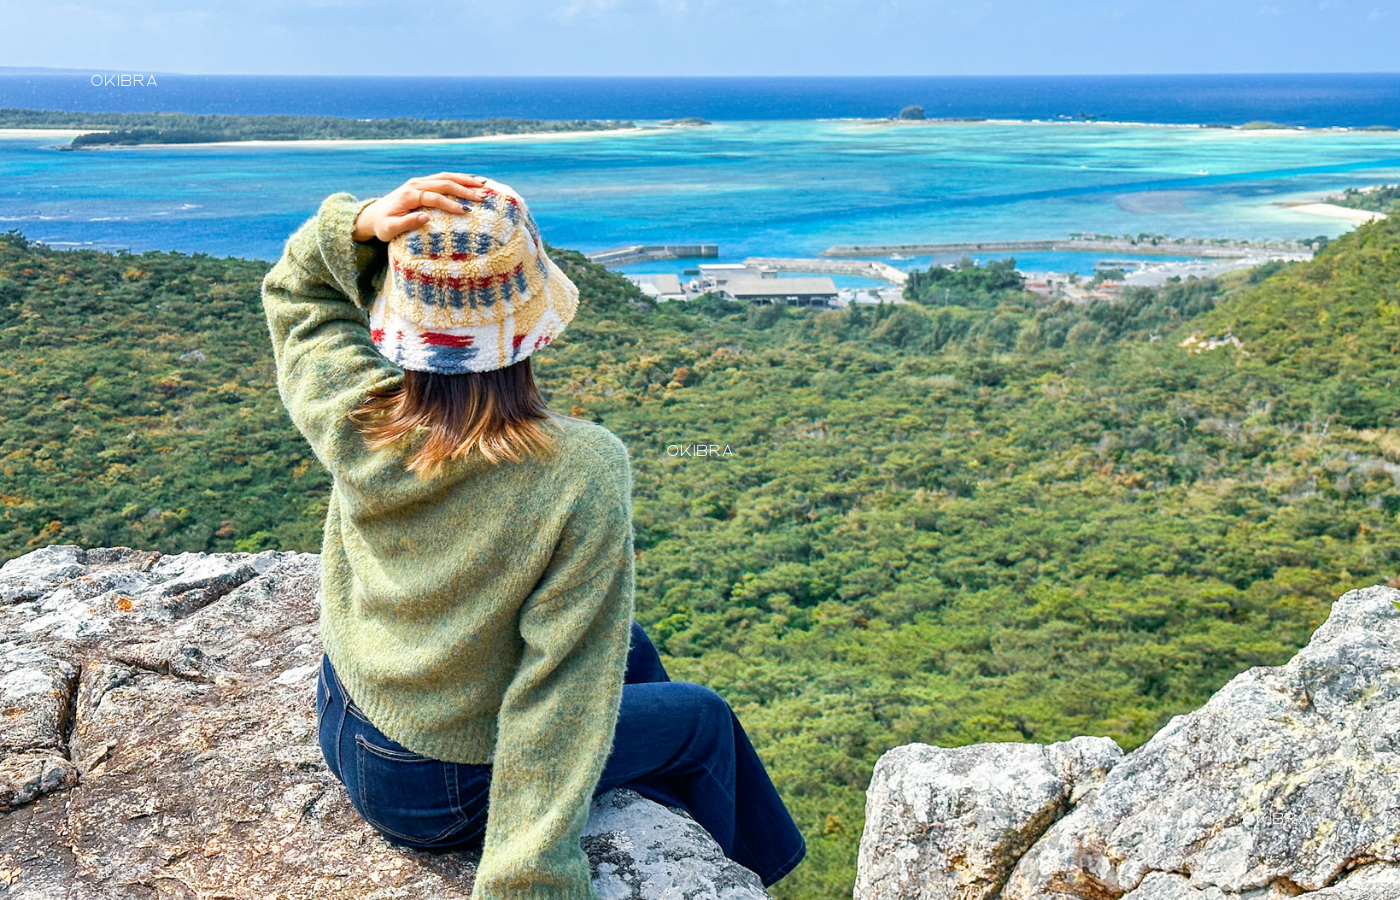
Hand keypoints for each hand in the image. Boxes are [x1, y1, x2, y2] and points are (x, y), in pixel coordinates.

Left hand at [352, 172, 488, 241]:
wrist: (374, 214)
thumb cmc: (383, 225)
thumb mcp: (390, 229)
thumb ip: (406, 223)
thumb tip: (425, 217)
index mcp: (408, 195)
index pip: (433, 197)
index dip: (450, 204)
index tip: (465, 212)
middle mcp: (415, 184)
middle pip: (443, 182)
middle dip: (464, 189)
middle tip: (482, 197)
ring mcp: (419, 182)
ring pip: (445, 176)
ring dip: (465, 180)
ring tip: (483, 185)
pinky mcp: (422, 183)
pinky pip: (443, 177)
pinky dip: (458, 179)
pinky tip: (472, 182)